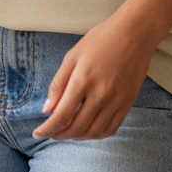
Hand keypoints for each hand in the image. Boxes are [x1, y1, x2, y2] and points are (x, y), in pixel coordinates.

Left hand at [32, 13, 155, 140]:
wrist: (134, 34)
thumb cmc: (101, 40)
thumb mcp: (73, 55)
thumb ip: (58, 83)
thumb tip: (46, 109)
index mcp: (83, 80)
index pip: (61, 116)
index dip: (47, 129)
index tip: (37, 133)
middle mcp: (101, 95)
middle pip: (76, 128)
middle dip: (59, 134)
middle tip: (50, 132)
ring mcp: (116, 102)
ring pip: (93, 133)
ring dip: (76, 137)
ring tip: (66, 132)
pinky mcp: (127, 104)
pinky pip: (110, 129)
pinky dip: (95, 135)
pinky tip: (86, 130)